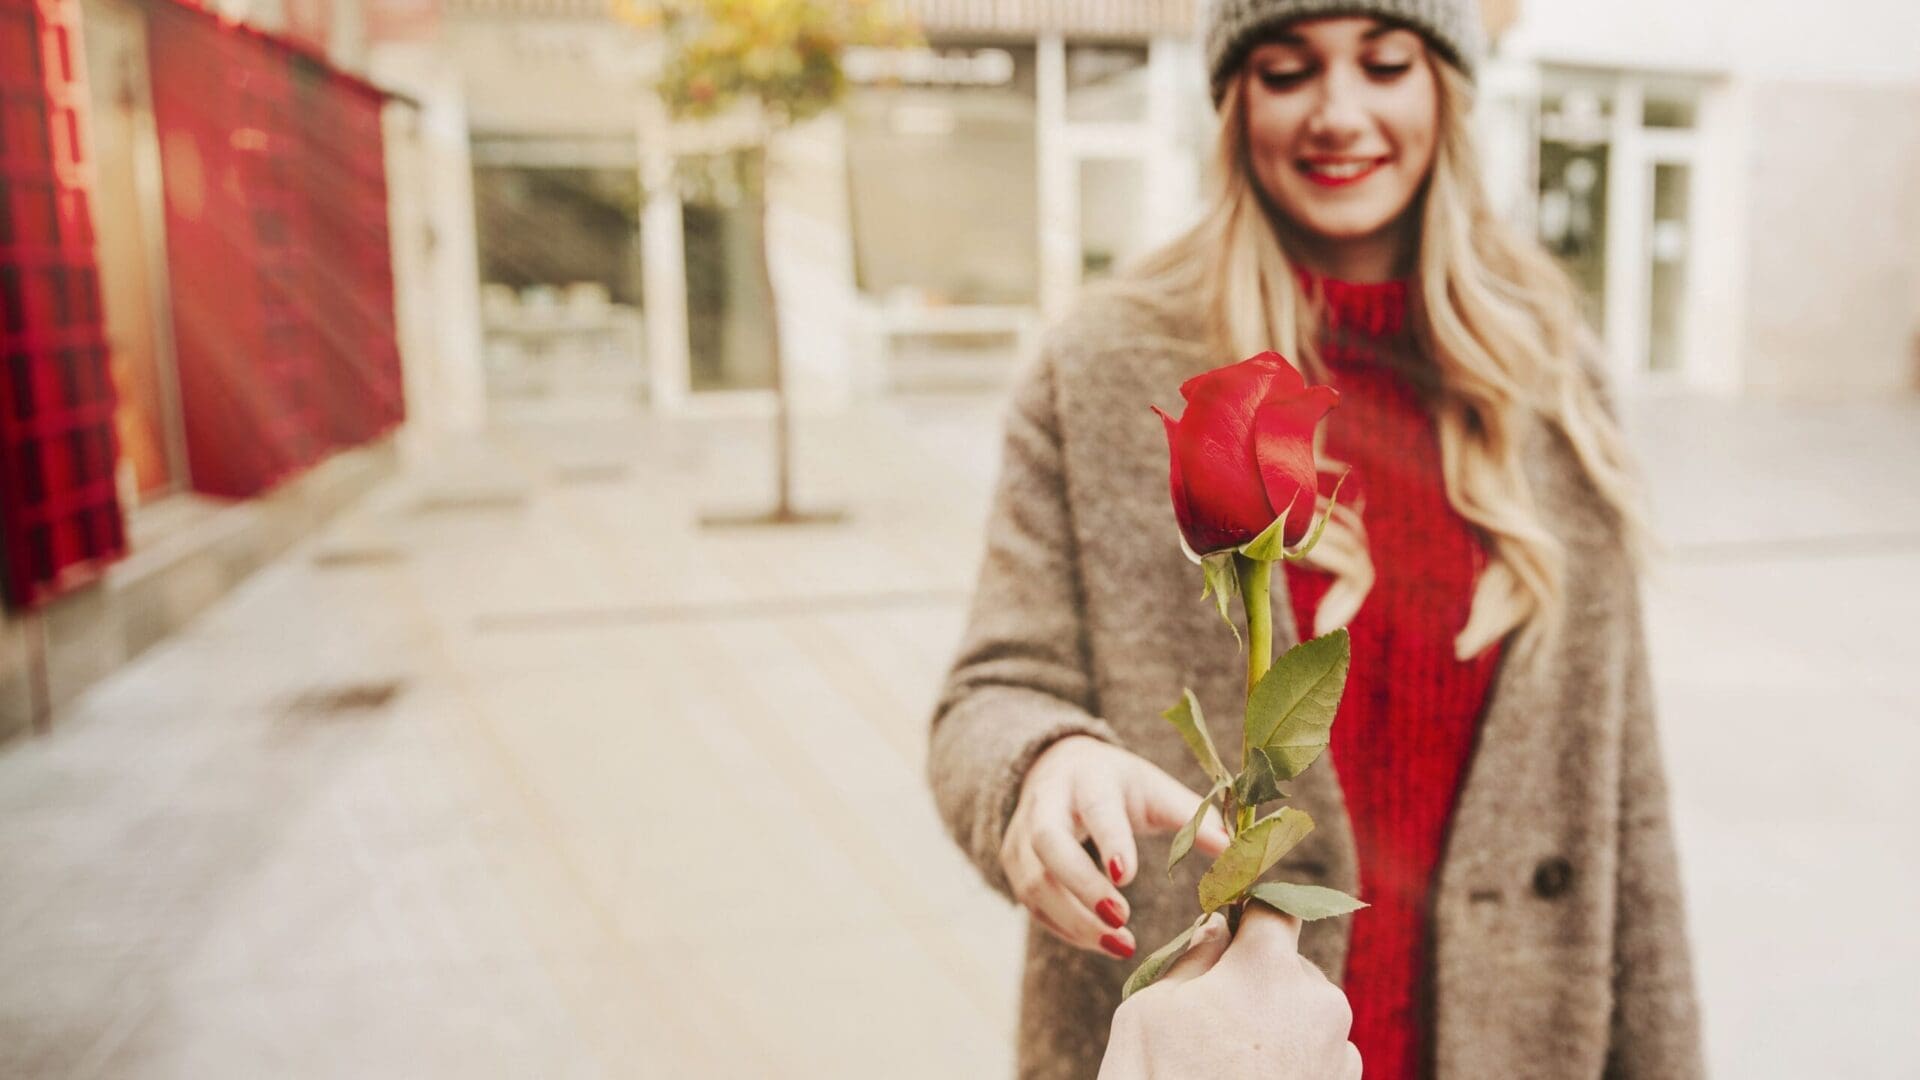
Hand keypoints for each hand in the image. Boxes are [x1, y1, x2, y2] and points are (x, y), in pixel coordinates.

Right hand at [1001, 735, 1230, 957]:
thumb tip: (1238, 858)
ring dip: (1075, 920)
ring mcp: (1022, 835)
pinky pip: (1032, 904)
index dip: (1109, 841)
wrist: (1057, 768)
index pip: (1095, 808)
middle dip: (1082, 885)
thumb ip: (1192, 819)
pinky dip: (1065, 929)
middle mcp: (1046, 803)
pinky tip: (1101, 942)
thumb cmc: (1117, 786)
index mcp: (1089, 778)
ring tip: (1121, 945)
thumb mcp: (1154, 790)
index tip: (1127, 876)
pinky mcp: (1014, 865)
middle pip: (1049, 844)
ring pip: (1034, 882)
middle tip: (1120, 917)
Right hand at [1097, 905, 1361, 1078]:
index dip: (1248, 912)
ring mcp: (1338, 1050)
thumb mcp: (1149, 1011)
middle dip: (1255, 978)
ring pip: (1305, 1010)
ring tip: (1226, 1061)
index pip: (1274, 907)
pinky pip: (1319, 1052)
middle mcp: (1319, 1000)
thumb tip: (1216, 930)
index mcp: (1269, 967)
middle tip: (1209, 1015)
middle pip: (1288, 964)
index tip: (1227, 924)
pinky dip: (1291, 1058)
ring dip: (1274, 1021)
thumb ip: (1190, 958)